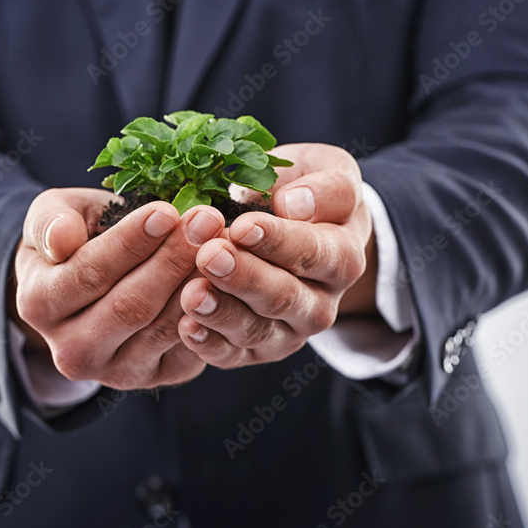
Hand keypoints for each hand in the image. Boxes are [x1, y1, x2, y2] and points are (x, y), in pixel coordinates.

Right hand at [10, 188, 225, 388]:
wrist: (92, 282)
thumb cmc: (76, 237)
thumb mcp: (52, 216)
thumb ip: (50, 222)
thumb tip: (62, 240)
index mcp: (39, 305)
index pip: (89, 274)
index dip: (130, 243)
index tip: (165, 210)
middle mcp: (71, 351)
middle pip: (130, 306)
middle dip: (172, 260)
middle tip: (206, 220)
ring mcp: (115, 372)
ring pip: (163, 329)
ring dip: (198, 283)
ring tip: (221, 241)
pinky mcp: (157, 378)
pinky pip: (189, 349)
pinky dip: (211, 313)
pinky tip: (226, 277)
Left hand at [176, 143, 375, 367]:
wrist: (300, 230)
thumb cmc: (306, 193)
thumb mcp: (327, 172)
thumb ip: (325, 186)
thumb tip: (295, 204)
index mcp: (342, 256)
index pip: (316, 253)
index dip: (279, 242)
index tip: (243, 226)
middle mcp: (320, 303)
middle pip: (285, 298)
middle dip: (245, 278)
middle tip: (210, 256)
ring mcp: (287, 332)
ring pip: (257, 331)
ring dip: (222, 314)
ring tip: (191, 293)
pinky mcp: (254, 351)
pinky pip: (232, 355)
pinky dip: (208, 344)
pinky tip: (185, 326)